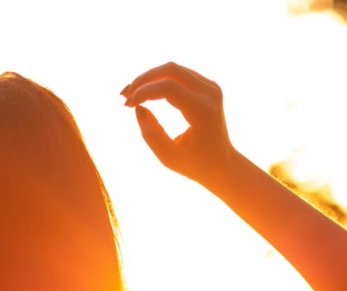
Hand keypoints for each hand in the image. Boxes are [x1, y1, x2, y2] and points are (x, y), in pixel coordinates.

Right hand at [121, 62, 237, 187]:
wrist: (222, 163)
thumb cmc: (194, 164)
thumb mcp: (168, 156)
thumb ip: (151, 133)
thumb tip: (138, 108)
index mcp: (203, 111)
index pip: (168, 88)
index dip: (143, 92)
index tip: (126, 105)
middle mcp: (210, 93)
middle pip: (171, 70)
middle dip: (144, 79)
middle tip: (124, 95)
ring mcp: (211, 87)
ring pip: (174, 69)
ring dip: (149, 78)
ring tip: (131, 93)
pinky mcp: (208, 86)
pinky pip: (180, 74)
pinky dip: (160, 80)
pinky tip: (145, 91)